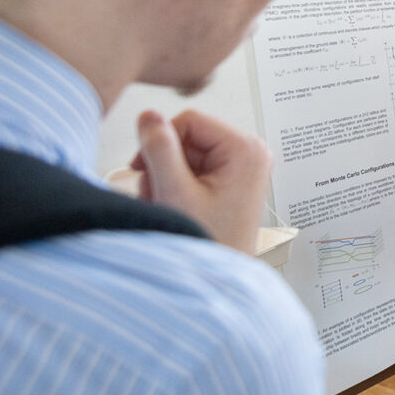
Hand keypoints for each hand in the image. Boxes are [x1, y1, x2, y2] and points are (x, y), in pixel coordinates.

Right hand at [131, 110, 270, 254]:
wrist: (219, 278)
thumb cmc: (210, 242)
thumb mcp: (176, 191)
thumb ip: (159, 149)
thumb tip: (149, 116)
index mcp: (246, 150)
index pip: (190, 120)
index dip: (162, 140)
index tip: (145, 167)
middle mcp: (250, 154)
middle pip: (188, 137)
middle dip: (164, 163)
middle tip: (158, 192)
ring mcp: (241, 168)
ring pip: (186, 154)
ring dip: (166, 176)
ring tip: (167, 203)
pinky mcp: (231, 182)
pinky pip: (194, 170)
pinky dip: (176, 185)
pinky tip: (174, 206)